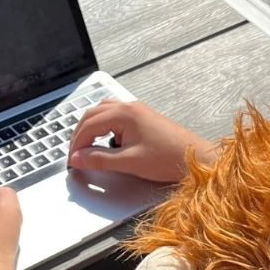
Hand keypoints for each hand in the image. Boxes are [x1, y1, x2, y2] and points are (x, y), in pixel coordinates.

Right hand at [66, 99, 216, 183]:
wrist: (197, 158)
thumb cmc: (169, 158)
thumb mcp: (130, 162)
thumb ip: (100, 160)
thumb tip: (78, 159)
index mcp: (123, 114)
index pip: (88, 125)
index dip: (76, 144)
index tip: (72, 160)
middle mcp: (129, 107)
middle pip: (92, 115)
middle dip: (80, 135)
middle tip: (76, 155)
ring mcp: (137, 111)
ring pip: (103, 114)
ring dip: (92, 129)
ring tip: (88, 148)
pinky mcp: (144, 118)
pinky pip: (116, 117)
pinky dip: (105, 128)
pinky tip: (108, 143)